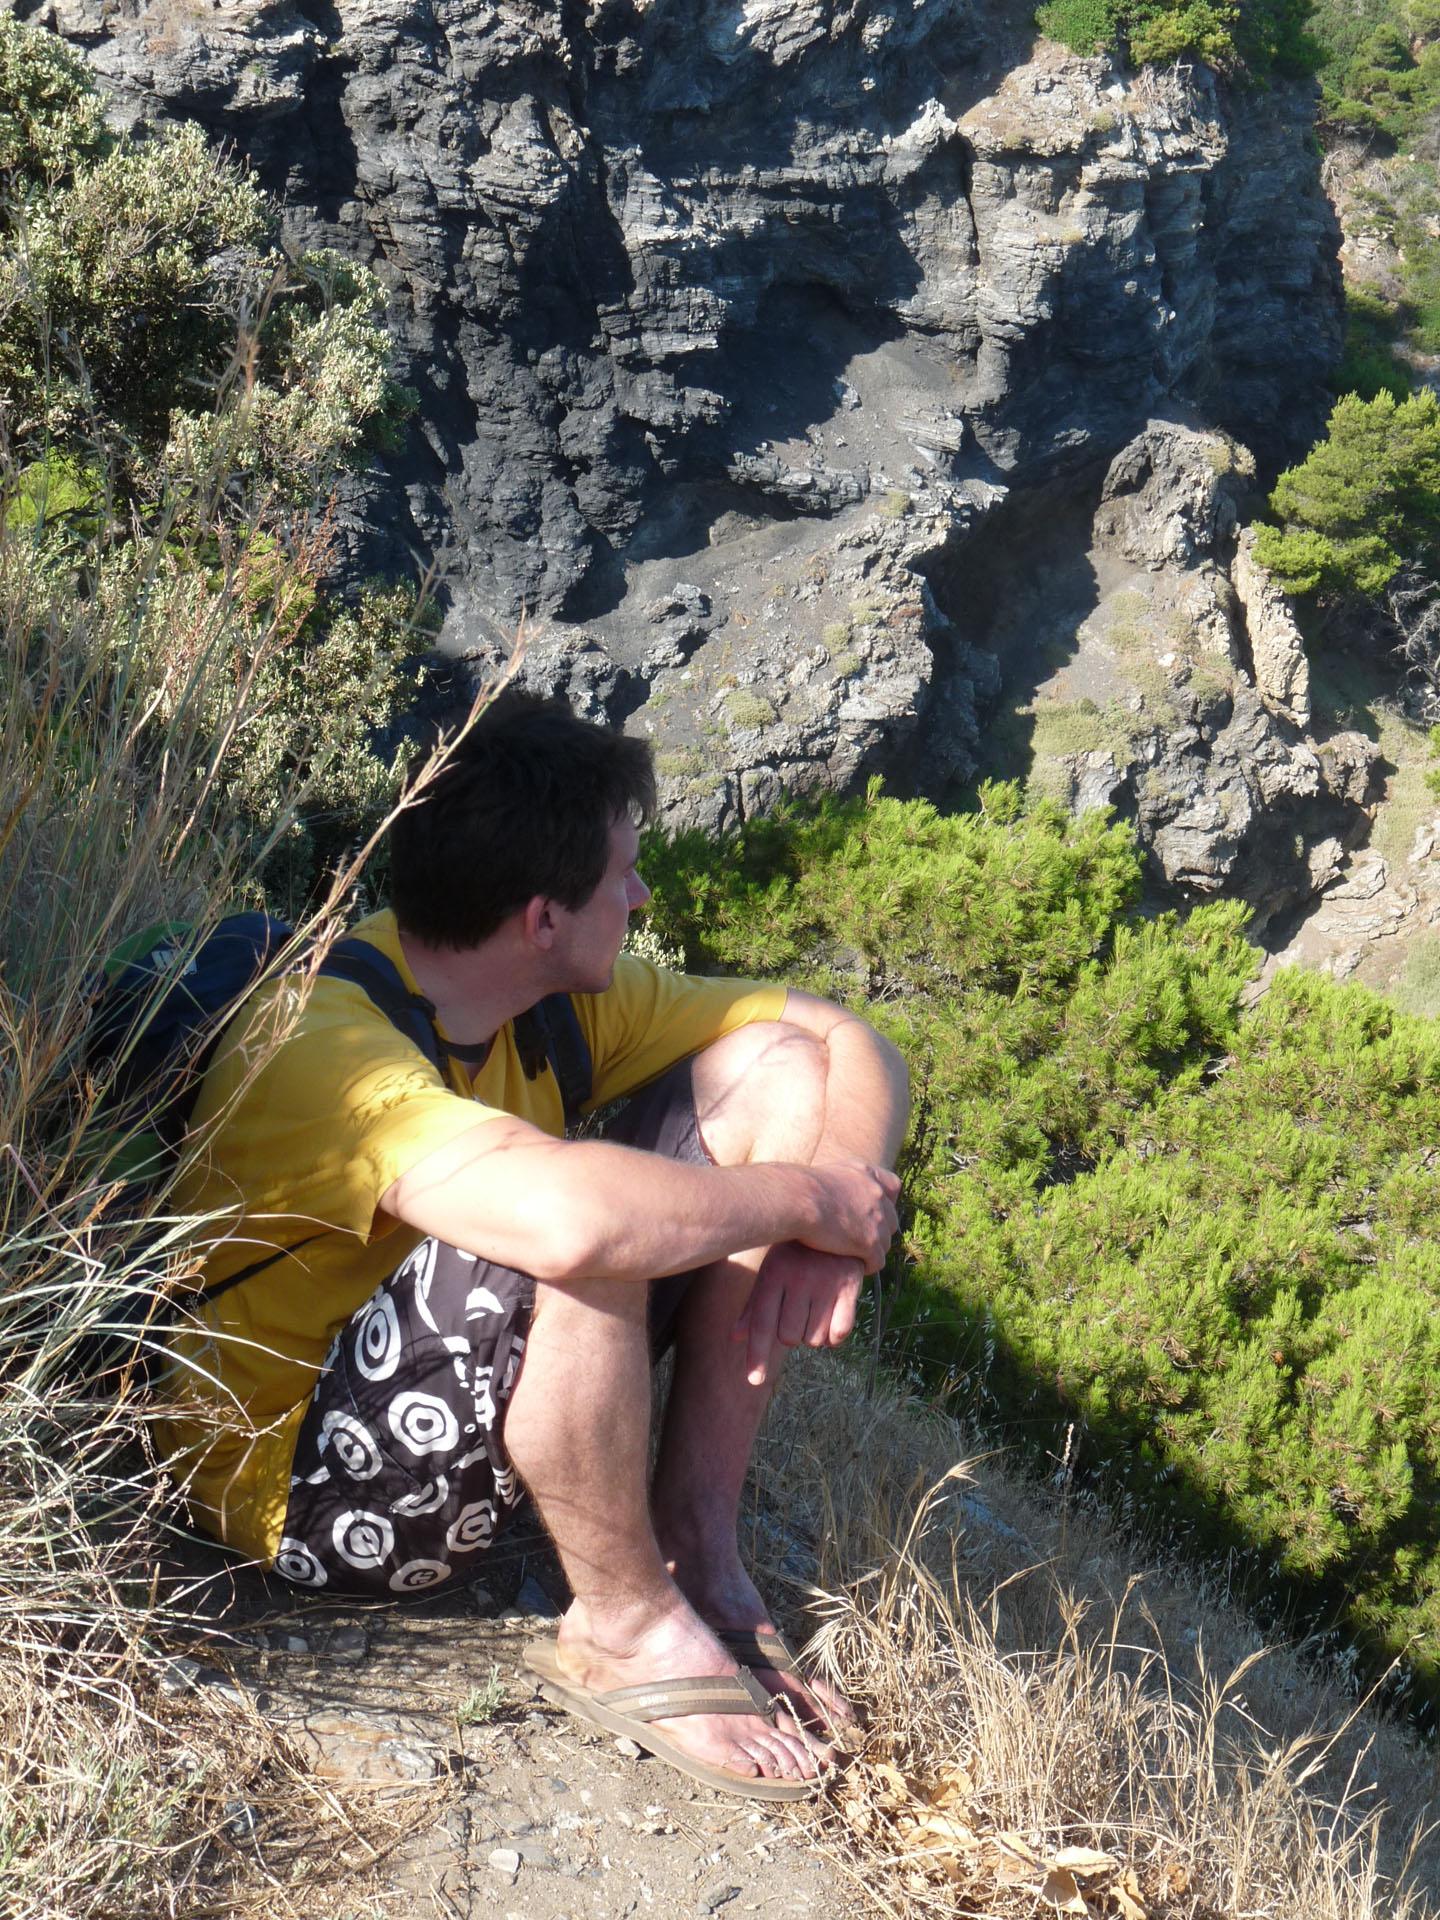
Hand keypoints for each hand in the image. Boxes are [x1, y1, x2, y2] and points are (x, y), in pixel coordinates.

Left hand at [734, 1242, 866, 1386]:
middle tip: (796, 1314)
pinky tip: (832, 1320)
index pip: (760, 1323)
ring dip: (813, 1335)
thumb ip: (753, 1306)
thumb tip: (735, 1339)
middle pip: (788, 1337)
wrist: (833, 1217)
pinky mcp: (849, 1286)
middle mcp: (797, 1280)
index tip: (754, 1381)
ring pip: (814, 1339)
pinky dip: (834, 1336)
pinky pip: (840, 1332)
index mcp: (773, 1275)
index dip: (757, 1355)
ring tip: (814, 1311)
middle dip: (790, 1334)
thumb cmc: (794, 1252)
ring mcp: (825, 1283)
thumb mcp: (770, 1271)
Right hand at [803, 1158, 900, 1272]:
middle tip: (859, 1238)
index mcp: (866, 1174)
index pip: (893, 1185)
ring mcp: (877, 1220)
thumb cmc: (799, 1188)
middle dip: (879, 1230)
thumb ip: (840, 1182)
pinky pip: (878, 1261)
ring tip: (855, 1256)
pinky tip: (856, 1266)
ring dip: (872, 1250)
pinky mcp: (870, 1243)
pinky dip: (868, 1266)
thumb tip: (832, 1195)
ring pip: (885, 1242)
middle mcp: (877, 1195)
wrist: (797, 1200)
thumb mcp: (826, 1174)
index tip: (873, 1211)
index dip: (886, 1201)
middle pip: (891, 1219)